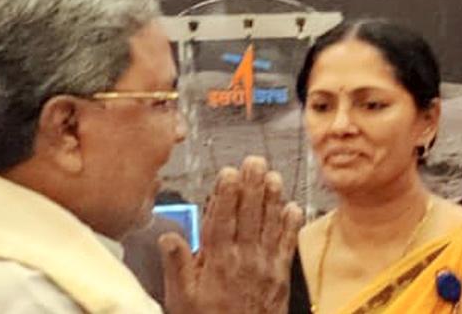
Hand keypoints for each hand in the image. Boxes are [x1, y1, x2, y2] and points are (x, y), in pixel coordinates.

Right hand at [160, 156, 303, 313]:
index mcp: (217, 262)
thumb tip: (168, 237)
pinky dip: (291, 226)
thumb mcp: (181, 298)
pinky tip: (293, 208)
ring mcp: (264, 266)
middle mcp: (243, 259)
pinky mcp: (280, 276)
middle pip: (248, 215)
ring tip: (274, 176)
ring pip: (269, 224)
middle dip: (252, 186)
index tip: (228, 172)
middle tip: (255, 161)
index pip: (222, 220)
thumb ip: (177, 265)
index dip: (226, 194)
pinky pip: (286, 245)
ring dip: (273, 198)